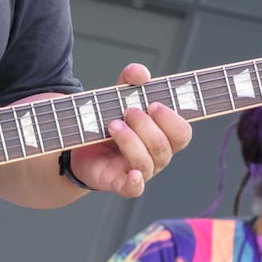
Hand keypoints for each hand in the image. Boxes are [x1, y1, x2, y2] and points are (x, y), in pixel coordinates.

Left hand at [68, 63, 190, 196]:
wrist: (79, 145)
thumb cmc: (109, 120)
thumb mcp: (118, 96)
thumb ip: (130, 80)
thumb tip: (140, 73)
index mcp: (163, 135)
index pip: (182, 132)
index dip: (171, 119)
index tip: (153, 104)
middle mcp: (156, 156)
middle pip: (164, 146)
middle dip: (146, 126)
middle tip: (128, 110)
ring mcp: (139, 171)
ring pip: (146, 161)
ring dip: (130, 140)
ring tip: (112, 124)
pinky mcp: (119, 183)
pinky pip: (134, 189)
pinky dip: (135, 182)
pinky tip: (131, 173)